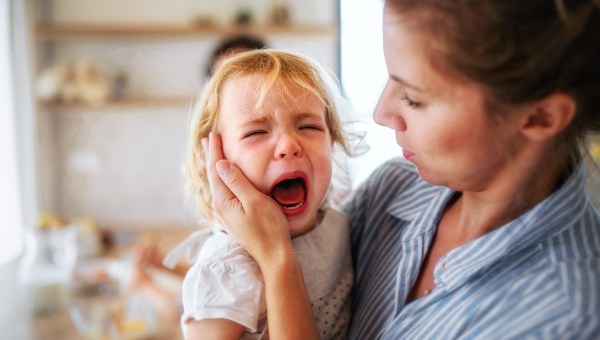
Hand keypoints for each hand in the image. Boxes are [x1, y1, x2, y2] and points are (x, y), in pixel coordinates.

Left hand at [203, 132, 293, 270]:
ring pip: (218, 185)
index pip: (216, 169)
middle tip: (207, 139)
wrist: (274, 255)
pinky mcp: (234, 219)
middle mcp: (221, 208)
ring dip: (215, 168)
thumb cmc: (269, 228)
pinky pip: (223, 193)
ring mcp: (227, 215)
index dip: (215, 151)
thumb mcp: (254, 201)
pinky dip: (222, 180)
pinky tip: (223, 180)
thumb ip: (237, 182)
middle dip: (211, 157)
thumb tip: (220, 164)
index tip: (213, 135)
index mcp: (224, 201)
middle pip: (213, 176)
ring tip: (211, 156)